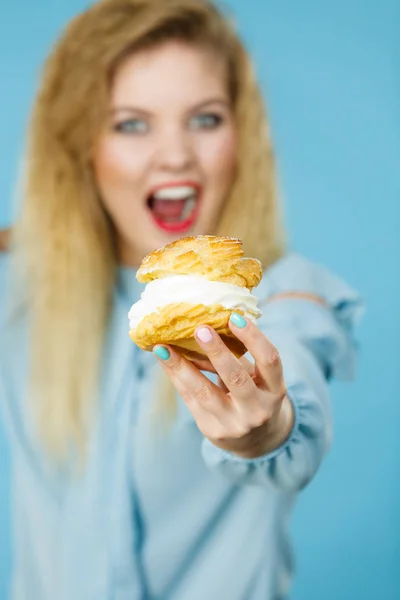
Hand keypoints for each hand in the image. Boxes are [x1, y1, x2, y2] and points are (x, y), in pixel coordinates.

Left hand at [153, 313, 293, 458]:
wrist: (255, 441)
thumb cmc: (253, 395)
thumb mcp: (255, 378)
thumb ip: (237, 356)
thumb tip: (204, 327)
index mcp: (275, 390)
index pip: (270, 360)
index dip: (254, 337)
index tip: (234, 316)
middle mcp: (258, 410)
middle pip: (236, 378)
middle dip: (217, 352)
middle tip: (199, 329)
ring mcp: (235, 424)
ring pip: (205, 392)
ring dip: (181, 367)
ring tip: (163, 347)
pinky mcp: (212, 430)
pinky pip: (190, 400)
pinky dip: (176, 377)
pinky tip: (164, 359)